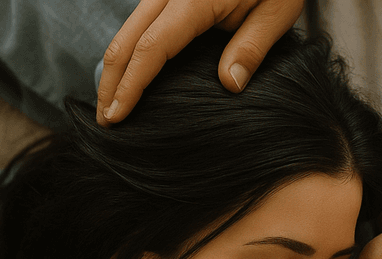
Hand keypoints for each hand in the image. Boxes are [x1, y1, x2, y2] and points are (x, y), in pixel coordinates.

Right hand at [97, 0, 304, 124]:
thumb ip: (252, 47)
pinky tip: (129, 78)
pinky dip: (129, 53)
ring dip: (115, 69)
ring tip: (111, 106)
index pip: (152, 47)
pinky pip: (140, 24)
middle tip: (105, 122)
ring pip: (128, 30)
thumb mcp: (276, 12)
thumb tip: (230, 85)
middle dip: (111, 82)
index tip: (118, 116)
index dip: (131, 85)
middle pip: (127, 38)